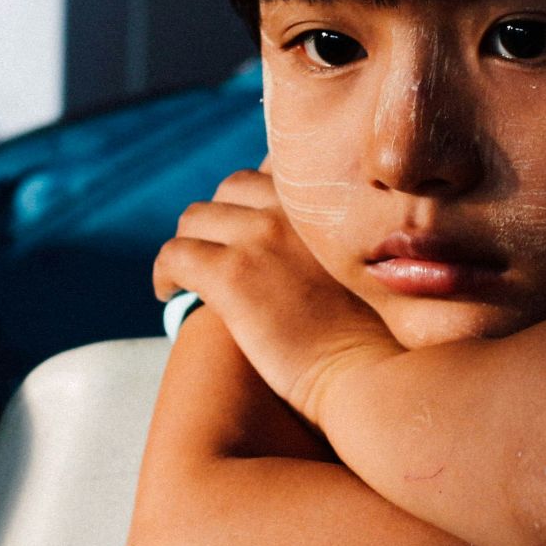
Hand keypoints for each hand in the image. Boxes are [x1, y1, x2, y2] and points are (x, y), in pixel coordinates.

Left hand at [153, 169, 399, 419]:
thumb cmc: (380, 337)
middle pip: (231, 189)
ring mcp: (261, 236)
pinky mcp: (231, 274)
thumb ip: (343, 240)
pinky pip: (175, 256)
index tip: (249, 231)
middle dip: (218, 220)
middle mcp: (294, 206)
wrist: (372, 373)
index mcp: (328, 202)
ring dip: (189, 244)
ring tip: (188, 276)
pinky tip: (170, 294)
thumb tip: (309, 248)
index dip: (254, 202)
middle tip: (214, 255)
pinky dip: (166, 273)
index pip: (274, 172)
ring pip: (195, 219)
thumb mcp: (370, 266)